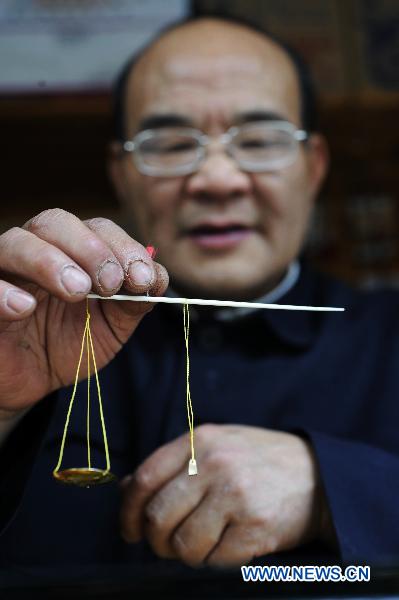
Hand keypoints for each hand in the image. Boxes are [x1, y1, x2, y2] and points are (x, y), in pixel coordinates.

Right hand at [0, 209, 167, 417]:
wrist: (31, 382)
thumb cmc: (70, 345)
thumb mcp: (111, 327)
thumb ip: (134, 303)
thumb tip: (158, 278)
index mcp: (72, 252)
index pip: (97, 229)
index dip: (123, 247)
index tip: (144, 279)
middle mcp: (36, 251)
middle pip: (55, 222)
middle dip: (90, 249)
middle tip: (112, 282)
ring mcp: (4, 272)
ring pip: (16, 242)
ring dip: (50, 261)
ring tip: (77, 290)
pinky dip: (3, 292)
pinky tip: (26, 308)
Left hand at [120, 424, 332, 566]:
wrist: (319, 476)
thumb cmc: (260, 462)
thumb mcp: (216, 447)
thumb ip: (173, 465)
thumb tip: (127, 490)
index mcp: (201, 440)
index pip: (145, 478)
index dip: (128, 511)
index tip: (130, 530)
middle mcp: (215, 463)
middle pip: (158, 516)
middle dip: (156, 540)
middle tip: (168, 544)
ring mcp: (236, 495)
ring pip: (183, 545)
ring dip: (187, 554)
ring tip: (205, 542)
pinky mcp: (256, 526)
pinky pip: (215, 560)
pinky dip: (216, 560)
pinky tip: (230, 544)